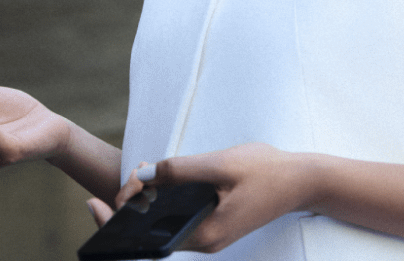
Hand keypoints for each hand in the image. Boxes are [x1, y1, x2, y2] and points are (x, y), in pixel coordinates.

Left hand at [113, 143, 313, 253]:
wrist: (302, 181)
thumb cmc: (265, 170)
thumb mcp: (220, 163)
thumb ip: (180, 169)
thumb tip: (144, 174)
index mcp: (206, 233)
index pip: (150, 237)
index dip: (120, 220)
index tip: (101, 202)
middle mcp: (206, 242)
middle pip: (154, 234)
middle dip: (130, 211)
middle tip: (115, 187)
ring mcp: (212, 236)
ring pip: (166, 226)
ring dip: (149, 206)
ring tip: (136, 181)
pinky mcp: (217, 226)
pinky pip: (181, 220)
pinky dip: (166, 205)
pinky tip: (159, 185)